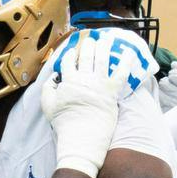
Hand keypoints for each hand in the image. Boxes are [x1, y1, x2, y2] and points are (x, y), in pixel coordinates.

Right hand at [42, 38, 127, 177]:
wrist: (82, 138)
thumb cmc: (64, 124)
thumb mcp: (48, 106)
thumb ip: (47, 89)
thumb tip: (53, 79)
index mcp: (68, 81)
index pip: (68, 61)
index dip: (70, 53)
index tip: (73, 49)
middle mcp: (84, 79)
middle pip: (86, 56)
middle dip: (88, 44)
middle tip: (91, 39)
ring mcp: (99, 84)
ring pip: (102, 59)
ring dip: (104, 46)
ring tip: (106, 39)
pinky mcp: (112, 91)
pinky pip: (121, 72)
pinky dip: (126, 61)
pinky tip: (128, 51)